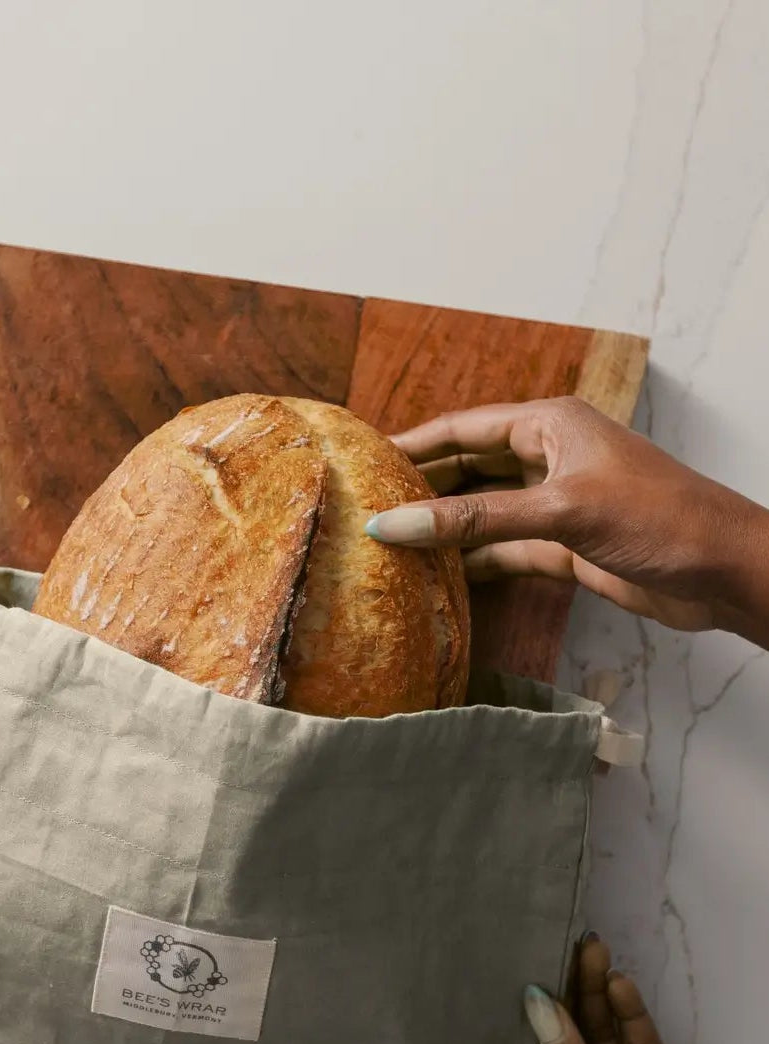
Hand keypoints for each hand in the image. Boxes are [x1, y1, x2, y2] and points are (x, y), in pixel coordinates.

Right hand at [364, 398, 768, 646]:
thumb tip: (394, 524)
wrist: (724, 573)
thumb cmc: (660, 519)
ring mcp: (554, 504)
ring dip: (442, 525)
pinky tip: (434, 572)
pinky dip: (469, 559)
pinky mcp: (562, 545)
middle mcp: (548, 458)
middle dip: (420, 484)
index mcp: (550, 426)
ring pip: (481, 510)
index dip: (411, 442)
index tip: (362, 459)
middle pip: (467, 466)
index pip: (463, 428)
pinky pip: (500, 548)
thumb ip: (475, 520)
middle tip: (364, 503)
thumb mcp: (560, 511)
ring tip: (388, 539)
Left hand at [524, 936, 768, 1043]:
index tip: (506, 974)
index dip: (519, 1024)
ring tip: (585, 951)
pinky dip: (630, 1015)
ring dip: (595, 994)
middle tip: (553, 945)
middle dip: (563, 996)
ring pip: (603, 1037)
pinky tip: (616, 984)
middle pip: (567, 1043)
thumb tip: (538, 1009)